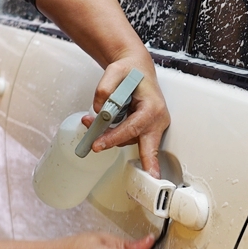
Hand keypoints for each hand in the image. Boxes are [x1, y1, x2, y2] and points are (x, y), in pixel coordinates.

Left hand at [82, 55, 170, 177]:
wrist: (138, 68)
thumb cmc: (131, 70)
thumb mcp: (115, 70)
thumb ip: (105, 87)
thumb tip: (99, 108)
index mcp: (152, 106)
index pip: (133, 127)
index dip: (114, 138)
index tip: (98, 144)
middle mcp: (157, 118)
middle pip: (149, 146)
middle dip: (148, 164)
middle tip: (149, 179)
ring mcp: (154, 125)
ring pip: (130, 139)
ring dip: (110, 137)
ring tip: (90, 123)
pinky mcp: (147, 129)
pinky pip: (130, 136)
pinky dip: (114, 134)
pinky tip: (100, 126)